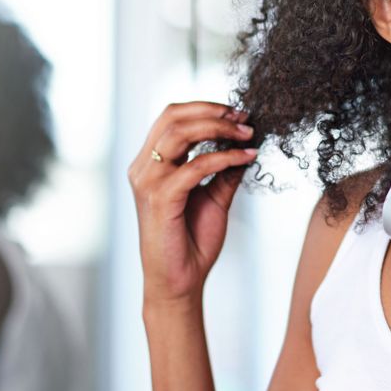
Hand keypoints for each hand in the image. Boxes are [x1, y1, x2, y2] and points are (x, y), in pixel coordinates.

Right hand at [128, 101, 256, 303]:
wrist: (180, 281)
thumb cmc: (191, 241)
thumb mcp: (214, 197)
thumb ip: (224, 170)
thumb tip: (245, 145)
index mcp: (151, 163)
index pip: (171, 117)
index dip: (205, 108)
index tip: (238, 114)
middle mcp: (143, 167)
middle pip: (173, 117)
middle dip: (213, 112)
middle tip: (244, 119)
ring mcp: (148, 181)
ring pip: (180, 133)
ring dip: (219, 128)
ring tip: (246, 134)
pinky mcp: (159, 198)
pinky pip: (195, 166)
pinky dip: (224, 157)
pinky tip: (245, 158)